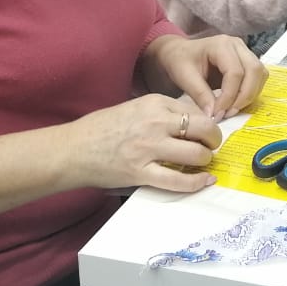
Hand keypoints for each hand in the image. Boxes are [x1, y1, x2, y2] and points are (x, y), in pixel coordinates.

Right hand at [64, 93, 222, 192]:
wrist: (73, 149)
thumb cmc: (102, 128)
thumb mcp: (135, 108)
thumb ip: (162, 112)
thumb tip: (192, 121)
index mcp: (154, 103)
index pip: (196, 109)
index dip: (207, 121)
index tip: (208, 130)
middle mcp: (155, 122)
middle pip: (203, 129)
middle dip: (214, 139)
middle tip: (212, 145)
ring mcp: (148, 149)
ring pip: (195, 154)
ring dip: (205, 160)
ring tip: (203, 162)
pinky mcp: (141, 173)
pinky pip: (177, 180)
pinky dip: (196, 182)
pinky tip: (204, 180)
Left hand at [151, 34, 267, 119]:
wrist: (179, 53)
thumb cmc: (180, 61)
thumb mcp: (184, 77)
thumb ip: (200, 95)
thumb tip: (214, 116)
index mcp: (221, 45)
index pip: (235, 72)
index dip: (229, 96)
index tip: (218, 114)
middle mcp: (238, 45)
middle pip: (255, 71)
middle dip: (244, 96)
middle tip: (228, 113)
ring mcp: (245, 52)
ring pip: (260, 74)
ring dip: (250, 95)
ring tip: (231, 109)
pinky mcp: (247, 61)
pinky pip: (258, 77)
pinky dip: (251, 92)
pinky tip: (236, 102)